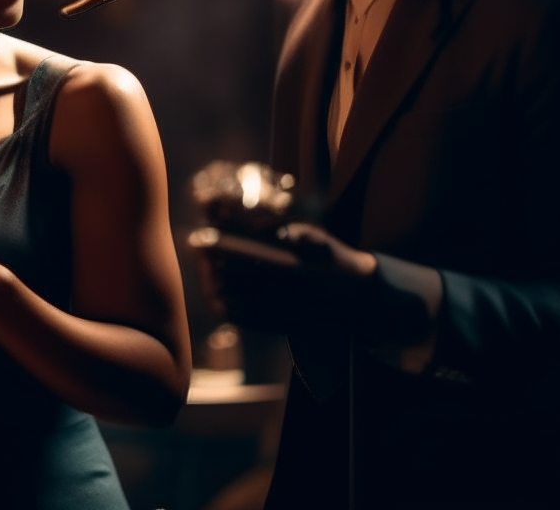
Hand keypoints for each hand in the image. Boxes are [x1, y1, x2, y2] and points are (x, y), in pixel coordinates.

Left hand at [189, 223, 376, 332]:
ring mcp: (283, 313)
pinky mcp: (282, 326)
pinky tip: (219, 303)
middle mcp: (286, 294)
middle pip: (239, 282)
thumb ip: (305, 235)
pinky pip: (250, 324)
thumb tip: (286, 234)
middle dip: (214, 268)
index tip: (205, 241)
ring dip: (218, 291)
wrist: (361, 300)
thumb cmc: (338, 263)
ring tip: (206, 277)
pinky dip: (231, 314)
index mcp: (295, 271)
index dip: (224, 252)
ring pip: (240, 305)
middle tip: (199, 254)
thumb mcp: (326, 242)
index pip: (249, 261)